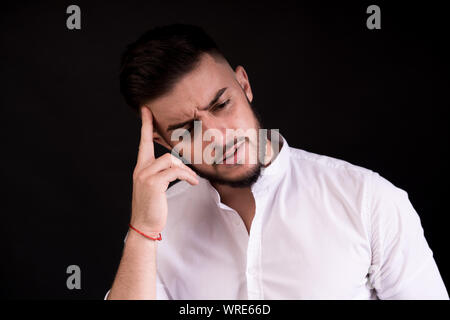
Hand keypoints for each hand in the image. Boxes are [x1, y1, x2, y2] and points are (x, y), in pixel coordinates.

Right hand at [130, 107, 198, 235]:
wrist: (144, 226)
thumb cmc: (152, 207)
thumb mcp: (155, 187)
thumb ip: (161, 173)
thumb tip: (177, 166)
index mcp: (141, 168)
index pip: (143, 142)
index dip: (145, 125)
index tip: (146, 110)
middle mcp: (141, 169)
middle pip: (166, 153)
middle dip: (182, 164)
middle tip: (191, 175)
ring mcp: (145, 175)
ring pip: (171, 161)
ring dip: (186, 172)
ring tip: (192, 182)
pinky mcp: (153, 183)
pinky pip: (175, 171)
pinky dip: (186, 176)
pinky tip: (191, 183)